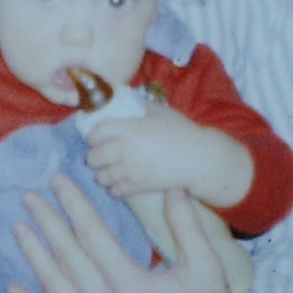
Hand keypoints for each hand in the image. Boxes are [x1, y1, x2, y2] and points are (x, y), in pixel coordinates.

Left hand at [5, 178, 256, 292]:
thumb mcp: (207, 267)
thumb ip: (187, 226)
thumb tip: (173, 187)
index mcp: (133, 288)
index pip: (93, 236)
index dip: (74, 206)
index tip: (58, 182)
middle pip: (68, 258)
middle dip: (47, 223)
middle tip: (29, 197)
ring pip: (55, 288)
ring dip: (33, 256)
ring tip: (18, 228)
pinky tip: (12, 288)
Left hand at [84, 108, 253, 211]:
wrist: (199, 159)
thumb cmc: (182, 132)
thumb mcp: (160, 112)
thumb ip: (140, 107)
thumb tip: (126, 102)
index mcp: (129, 129)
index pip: (97, 132)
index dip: (93, 135)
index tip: (96, 137)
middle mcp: (125, 150)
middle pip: (93, 157)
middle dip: (94, 156)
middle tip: (101, 155)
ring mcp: (131, 170)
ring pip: (101, 176)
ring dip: (102, 173)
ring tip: (108, 170)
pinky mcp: (139, 186)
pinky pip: (115, 190)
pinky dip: (114, 187)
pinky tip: (119, 182)